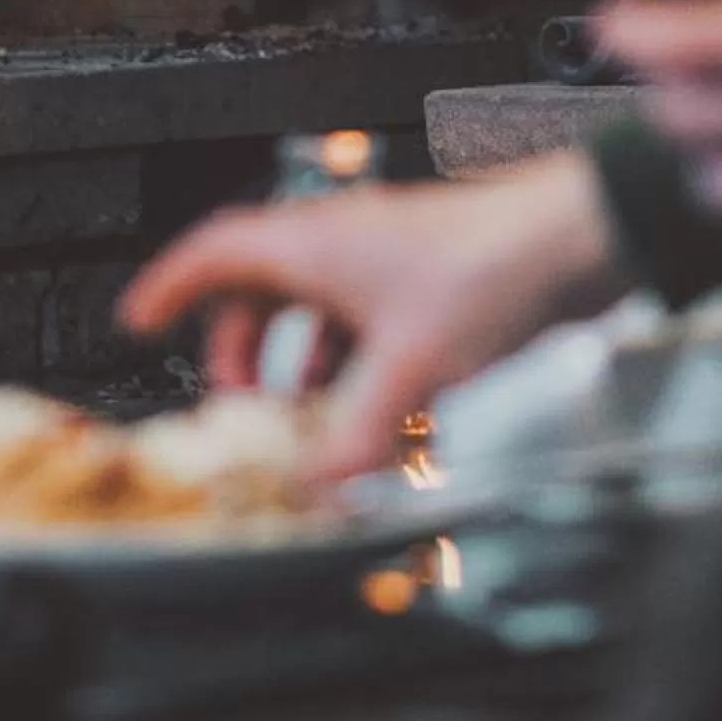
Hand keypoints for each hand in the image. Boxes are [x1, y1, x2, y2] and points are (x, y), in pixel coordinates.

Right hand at [118, 152, 628, 478]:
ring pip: (320, 308)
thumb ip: (356, 436)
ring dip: (303, 361)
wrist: (582, 232)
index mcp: (316, 242)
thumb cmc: (496, 265)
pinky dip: (359, 365)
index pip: (215, 251)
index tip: (139, 318)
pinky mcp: (432, 282)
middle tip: (237, 399)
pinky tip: (381, 409)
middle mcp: (345, 241)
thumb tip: (316, 487)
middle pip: (262, 288)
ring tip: (307, 414)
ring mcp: (390, 259)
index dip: (169, 286)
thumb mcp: (411, 366)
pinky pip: (370, 324)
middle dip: (241, 347)